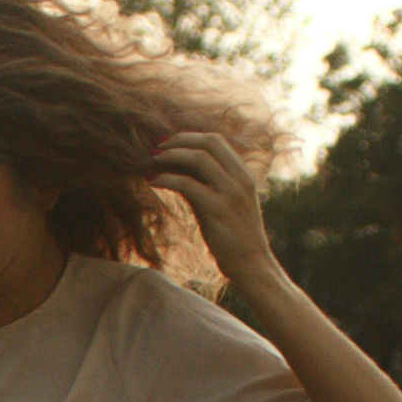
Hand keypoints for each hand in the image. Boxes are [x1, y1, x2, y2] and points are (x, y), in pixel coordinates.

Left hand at [149, 129, 277, 289]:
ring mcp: (231, 192)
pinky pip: (189, 184)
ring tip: (151, 161)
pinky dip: (167, 178)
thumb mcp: (219, 202)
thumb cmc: (232, 235)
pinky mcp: (218, 209)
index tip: (167, 142)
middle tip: (155, 148)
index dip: (189, 137)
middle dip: (178, 141)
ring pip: (198, 158)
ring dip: (171, 156)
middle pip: (208, 142)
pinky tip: (153, 181)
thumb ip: (204, 183)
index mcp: (242, 173)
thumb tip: (176, 168)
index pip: (216, 140)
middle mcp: (240, 178)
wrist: (251, 264)